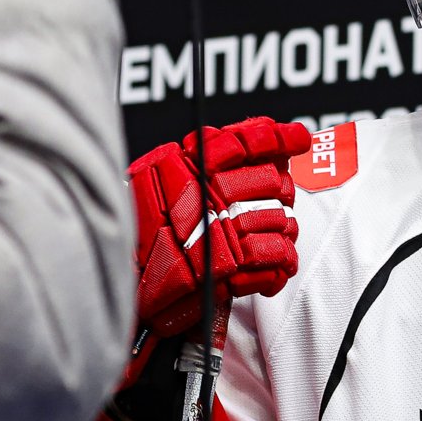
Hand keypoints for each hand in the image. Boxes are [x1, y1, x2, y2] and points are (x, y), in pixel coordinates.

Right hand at [130, 117, 312, 339]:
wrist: (122, 283)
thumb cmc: (144, 237)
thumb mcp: (164, 182)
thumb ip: (207, 161)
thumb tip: (263, 139)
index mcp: (188, 166)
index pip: (242, 140)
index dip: (277, 137)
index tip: (299, 138)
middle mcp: (204, 191)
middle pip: (271, 180)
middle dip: (280, 195)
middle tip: (271, 207)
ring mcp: (219, 226)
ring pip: (279, 218)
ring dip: (281, 235)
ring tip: (268, 244)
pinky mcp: (229, 264)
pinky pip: (276, 255)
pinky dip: (281, 265)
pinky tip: (271, 271)